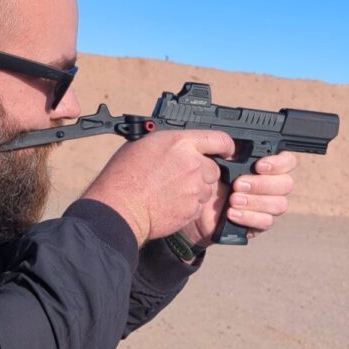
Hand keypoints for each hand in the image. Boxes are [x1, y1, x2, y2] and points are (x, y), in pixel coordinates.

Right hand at [81, 130, 234, 244]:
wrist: (120, 207)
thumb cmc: (123, 176)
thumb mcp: (143, 145)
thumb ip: (168, 144)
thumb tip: (175, 145)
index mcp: (180, 143)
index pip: (218, 139)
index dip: (226, 146)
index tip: (228, 150)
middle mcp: (192, 164)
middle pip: (213, 169)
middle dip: (202, 173)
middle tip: (181, 178)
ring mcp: (195, 188)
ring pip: (207, 189)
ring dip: (195, 191)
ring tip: (171, 192)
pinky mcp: (193, 209)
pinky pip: (198, 206)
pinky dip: (188, 206)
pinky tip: (169, 204)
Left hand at [181, 150, 297, 248]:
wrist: (194, 208)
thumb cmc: (206, 181)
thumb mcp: (211, 160)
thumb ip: (222, 147)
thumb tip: (232, 147)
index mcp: (264, 166)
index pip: (287, 161)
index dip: (279, 163)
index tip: (259, 166)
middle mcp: (270, 185)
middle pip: (286, 184)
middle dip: (262, 184)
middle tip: (238, 184)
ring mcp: (267, 206)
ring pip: (280, 204)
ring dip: (255, 201)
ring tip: (232, 200)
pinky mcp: (259, 224)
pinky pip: (267, 222)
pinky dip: (249, 217)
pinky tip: (232, 213)